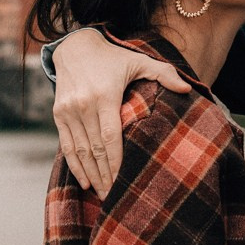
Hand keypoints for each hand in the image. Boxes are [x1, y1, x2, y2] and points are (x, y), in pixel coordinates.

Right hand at [52, 30, 187, 194]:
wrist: (75, 47)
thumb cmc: (112, 57)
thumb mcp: (139, 60)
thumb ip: (164, 74)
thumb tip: (187, 89)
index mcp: (105, 95)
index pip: (110, 137)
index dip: (116, 162)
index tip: (124, 181)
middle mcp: (84, 104)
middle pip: (95, 149)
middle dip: (105, 175)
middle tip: (115, 197)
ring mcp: (68, 110)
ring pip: (80, 150)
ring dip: (91, 175)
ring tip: (103, 194)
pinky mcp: (58, 113)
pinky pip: (66, 144)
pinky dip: (74, 164)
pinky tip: (85, 180)